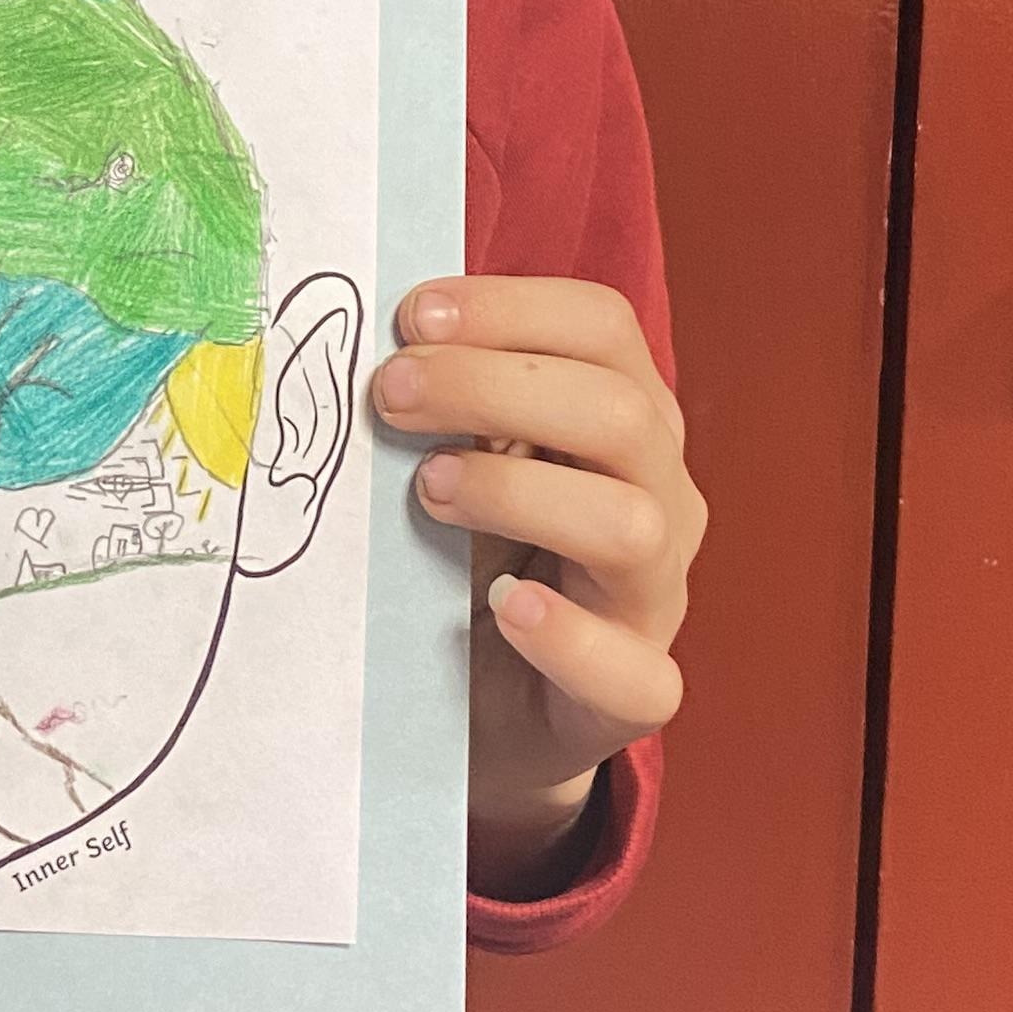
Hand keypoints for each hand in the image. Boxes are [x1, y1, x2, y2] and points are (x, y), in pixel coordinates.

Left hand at [369, 275, 700, 897]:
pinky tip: (509, 608)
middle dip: (493, 387)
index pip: (601, 327)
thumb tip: (353, 333)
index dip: (509, 307)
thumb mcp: (456, 462)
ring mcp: (652, 596)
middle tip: (388, 394)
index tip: (409, 315)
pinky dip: (569, 638)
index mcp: (623, 417)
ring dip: (521, 494)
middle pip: (620, 413)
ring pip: (632, 527)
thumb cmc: (468, 558)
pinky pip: (634, 673)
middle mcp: (659, 494)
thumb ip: (436, 402)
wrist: (486, 704)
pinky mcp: (633, 691)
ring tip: (429, 491)